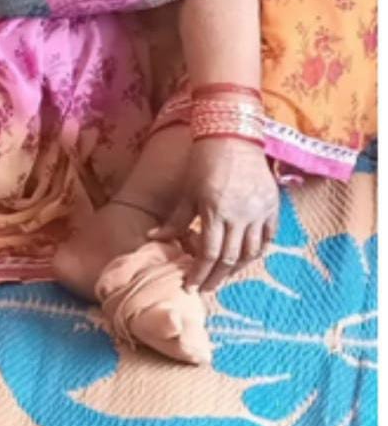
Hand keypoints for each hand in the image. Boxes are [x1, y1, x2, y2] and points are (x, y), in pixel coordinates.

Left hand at [148, 137, 278, 290]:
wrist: (232, 137)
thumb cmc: (204, 162)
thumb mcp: (187, 192)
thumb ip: (175, 220)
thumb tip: (153, 237)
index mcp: (215, 211)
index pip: (207, 254)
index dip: (198, 273)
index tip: (190, 286)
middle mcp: (239, 216)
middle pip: (229, 258)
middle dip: (216, 277)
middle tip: (206, 289)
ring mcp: (258, 212)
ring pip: (251, 253)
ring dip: (237, 269)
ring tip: (223, 276)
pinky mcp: (272, 207)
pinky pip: (268, 238)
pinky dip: (257, 252)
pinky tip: (246, 258)